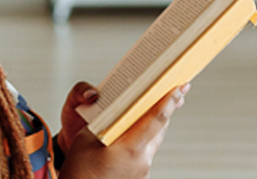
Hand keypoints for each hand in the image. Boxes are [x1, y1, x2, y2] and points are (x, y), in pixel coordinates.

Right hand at [55, 81, 189, 178]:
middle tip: (176, 92)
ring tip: (156, 109)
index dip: (169, 100)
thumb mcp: (85, 137)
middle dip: (167, 110)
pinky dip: (144, 141)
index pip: (157, 119)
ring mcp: (142, 171)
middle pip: (160, 129)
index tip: (178, 87)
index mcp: (131, 149)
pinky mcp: (139, 177)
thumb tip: (120, 108)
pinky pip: (146, 153)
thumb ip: (105, 120)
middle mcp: (142, 161)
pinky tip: (136, 133)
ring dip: (155, 126)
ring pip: (154, 142)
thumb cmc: (78, 169)